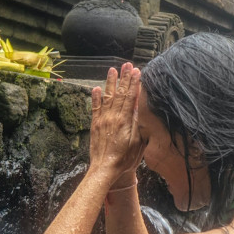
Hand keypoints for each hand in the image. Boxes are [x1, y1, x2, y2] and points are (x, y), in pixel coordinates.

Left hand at [89, 63, 144, 181]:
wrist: (105, 169)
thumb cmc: (124, 159)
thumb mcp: (138, 143)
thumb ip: (137, 123)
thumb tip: (139, 106)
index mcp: (124, 120)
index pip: (131, 97)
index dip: (134, 83)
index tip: (137, 71)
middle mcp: (113, 117)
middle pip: (120, 93)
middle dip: (124, 78)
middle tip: (127, 64)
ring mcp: (102, 120)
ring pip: (108, 97)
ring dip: (111, 83)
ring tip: (113, 70)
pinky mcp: (95, 125)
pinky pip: (95, 107)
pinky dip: (96, 97)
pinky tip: (97, 88)